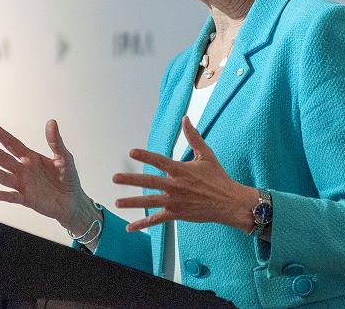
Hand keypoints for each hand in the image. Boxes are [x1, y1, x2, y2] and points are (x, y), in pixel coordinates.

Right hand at [0, 119, 89, 228]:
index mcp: (31, 158)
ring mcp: (24, 185)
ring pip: (5, 177)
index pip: (12, 143)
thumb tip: (51, 122)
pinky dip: (2, 196)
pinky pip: (12, 197)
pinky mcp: (27, 199)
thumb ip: (56, 141)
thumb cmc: (68, 178)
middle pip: (4, 158)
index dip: (0, 134)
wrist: (73, 201)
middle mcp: (24, 170)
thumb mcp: (64, 157)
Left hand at [113, 116, 258, 232]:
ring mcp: (175, 201)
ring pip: (149, 201)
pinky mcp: (177, 214)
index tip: (132, 153)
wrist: (229, 202)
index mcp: (181, 170)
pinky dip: (143, 223)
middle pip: (149, 182)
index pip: (159, 161)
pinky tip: (130, 227)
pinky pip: (157, 219)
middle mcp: (176, 185)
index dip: (145, 156)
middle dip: (131, 180)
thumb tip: (186, 119)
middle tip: (115, 178)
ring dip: (132, 202)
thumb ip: (193, 137)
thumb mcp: (206, 155)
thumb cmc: (218, 178)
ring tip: (117, 202)